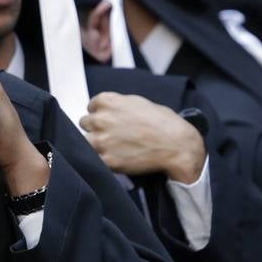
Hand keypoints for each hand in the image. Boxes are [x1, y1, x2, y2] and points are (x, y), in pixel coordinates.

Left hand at [79, 92, 204, 183]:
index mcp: (107, 101)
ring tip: (113, 147)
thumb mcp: (137, 102)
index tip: (111, 121)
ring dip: (95, 143)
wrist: (176, 145)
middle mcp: (100, 118)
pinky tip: (116, 157)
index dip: (102, 114)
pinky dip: (103, 158)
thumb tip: (103, 109)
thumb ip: (116, 105)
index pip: (92, 106)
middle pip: (85, 123)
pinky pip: (94, 158)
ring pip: (85, 141)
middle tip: (113, 134)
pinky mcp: (106, 160)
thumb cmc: (162, 122)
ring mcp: (101, 140)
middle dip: (97, 128)